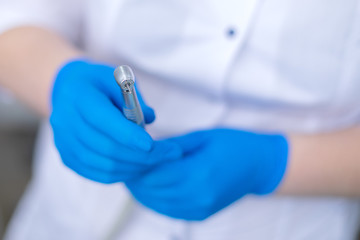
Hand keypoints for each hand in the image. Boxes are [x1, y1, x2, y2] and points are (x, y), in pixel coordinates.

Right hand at [50, 59, 181, 182]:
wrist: (68, 91)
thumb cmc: (100, 84)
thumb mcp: (118, 78)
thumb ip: (134, 98)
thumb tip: (150, 119)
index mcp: (78, 95)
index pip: (102, 119)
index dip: (128, 135)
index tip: (153, 145)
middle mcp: (65, 121)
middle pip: (105, 146)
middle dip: (141, 155)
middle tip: (169, 154)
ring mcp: (63, 143)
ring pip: (103, 164)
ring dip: (135, 166)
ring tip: (157, 160)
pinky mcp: (67, 158)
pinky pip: (98, 174)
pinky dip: (123, 173)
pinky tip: (139, 166)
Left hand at [126, 128, 287, 219]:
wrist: (259, 166)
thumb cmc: (233, 145)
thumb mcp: (201, 137)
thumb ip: (170, 147)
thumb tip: (144, 150)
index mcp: (199, 173)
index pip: (154, 175)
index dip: (135, 166)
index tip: (125, 154)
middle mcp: (198, 196)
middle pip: (151, 192)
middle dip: (134, 178)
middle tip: (125, 163)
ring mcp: (199, 209)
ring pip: (155, 204)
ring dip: (141, 190)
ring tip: (134, 173)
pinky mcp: (199, 215)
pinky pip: (166, 210)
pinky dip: (153, 198)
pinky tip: (150, 185)